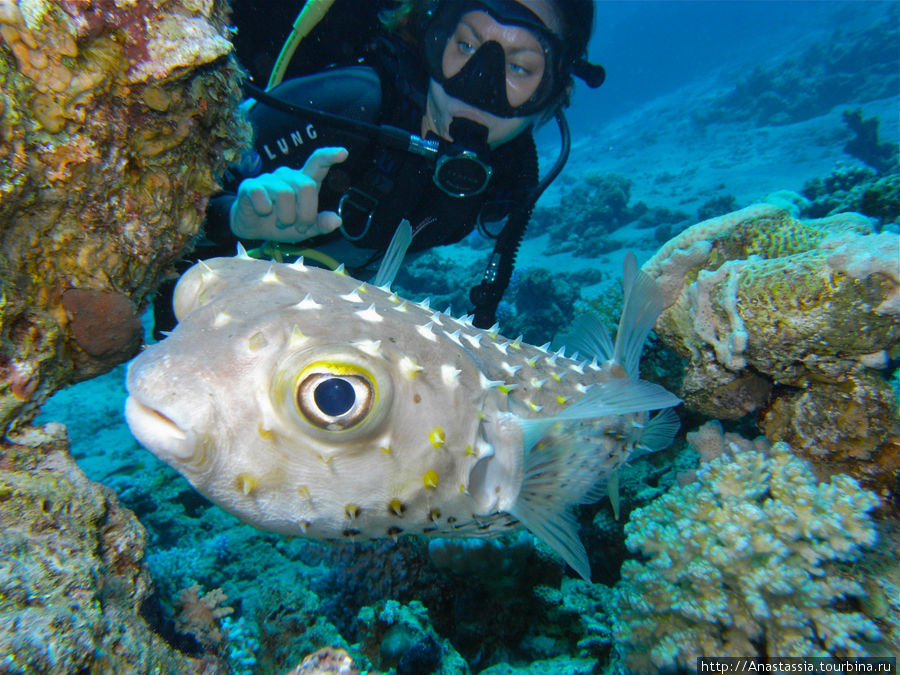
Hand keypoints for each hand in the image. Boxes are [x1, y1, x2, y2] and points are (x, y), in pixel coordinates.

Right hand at [229, 146, 348, 241]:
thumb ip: (321, 224)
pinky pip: (261, 195)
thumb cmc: (281, 224)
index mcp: (303, 182)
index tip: (343, 153)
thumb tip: (337, 221)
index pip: (317, 162)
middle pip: (307, 186)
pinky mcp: (250, 185)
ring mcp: (268, 179)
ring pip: (285, 194)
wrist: (252, 229)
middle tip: (300, 228)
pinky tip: (262, 211)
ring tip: (281, 224)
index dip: (329, 156)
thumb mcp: (305, 229)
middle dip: (306, 214)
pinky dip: (264, 209)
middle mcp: (287, 176)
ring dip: (286, 218)